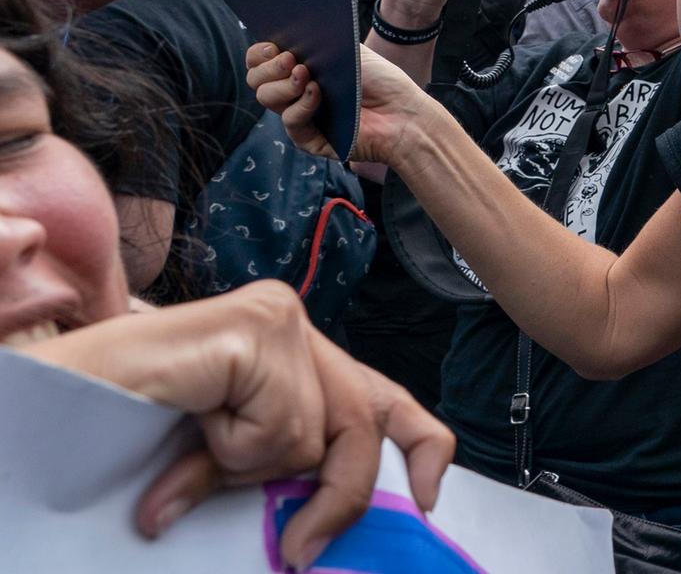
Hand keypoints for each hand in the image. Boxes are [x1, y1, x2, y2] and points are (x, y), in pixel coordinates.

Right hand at [23, 283, 454, 570]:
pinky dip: (229, 446)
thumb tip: (317, 522)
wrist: (63, 399)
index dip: (422, 444)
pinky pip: (274, 426)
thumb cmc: (134, 423)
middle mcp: (292, 318)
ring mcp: (277, 317)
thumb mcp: (228, 451)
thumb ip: (279, 457)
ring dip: (247, 463)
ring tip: (193, 439)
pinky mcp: (255, 331)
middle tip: (298, 550)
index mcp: (294, 346)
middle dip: (336, 496)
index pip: (382, 394)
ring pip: (310, 435)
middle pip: (361, 424)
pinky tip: (189, 415)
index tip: (430, 498)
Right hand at [248, 42, 437, 163]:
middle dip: (269, 67)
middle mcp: (294, 91)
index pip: (259, 60)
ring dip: (284, 84)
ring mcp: (299, 115)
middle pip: (256, 80)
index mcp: (299, 68)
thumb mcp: (348, 49)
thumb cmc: (380, 81)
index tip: (276, 46)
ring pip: (267, 98)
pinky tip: (318, 94)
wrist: (403, 111)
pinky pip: (290, 121)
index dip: (259, 53)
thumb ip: (319, 38)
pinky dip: (302, 105)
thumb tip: (291, 27)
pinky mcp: (308, 138)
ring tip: (307, 75)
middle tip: (292, 59)